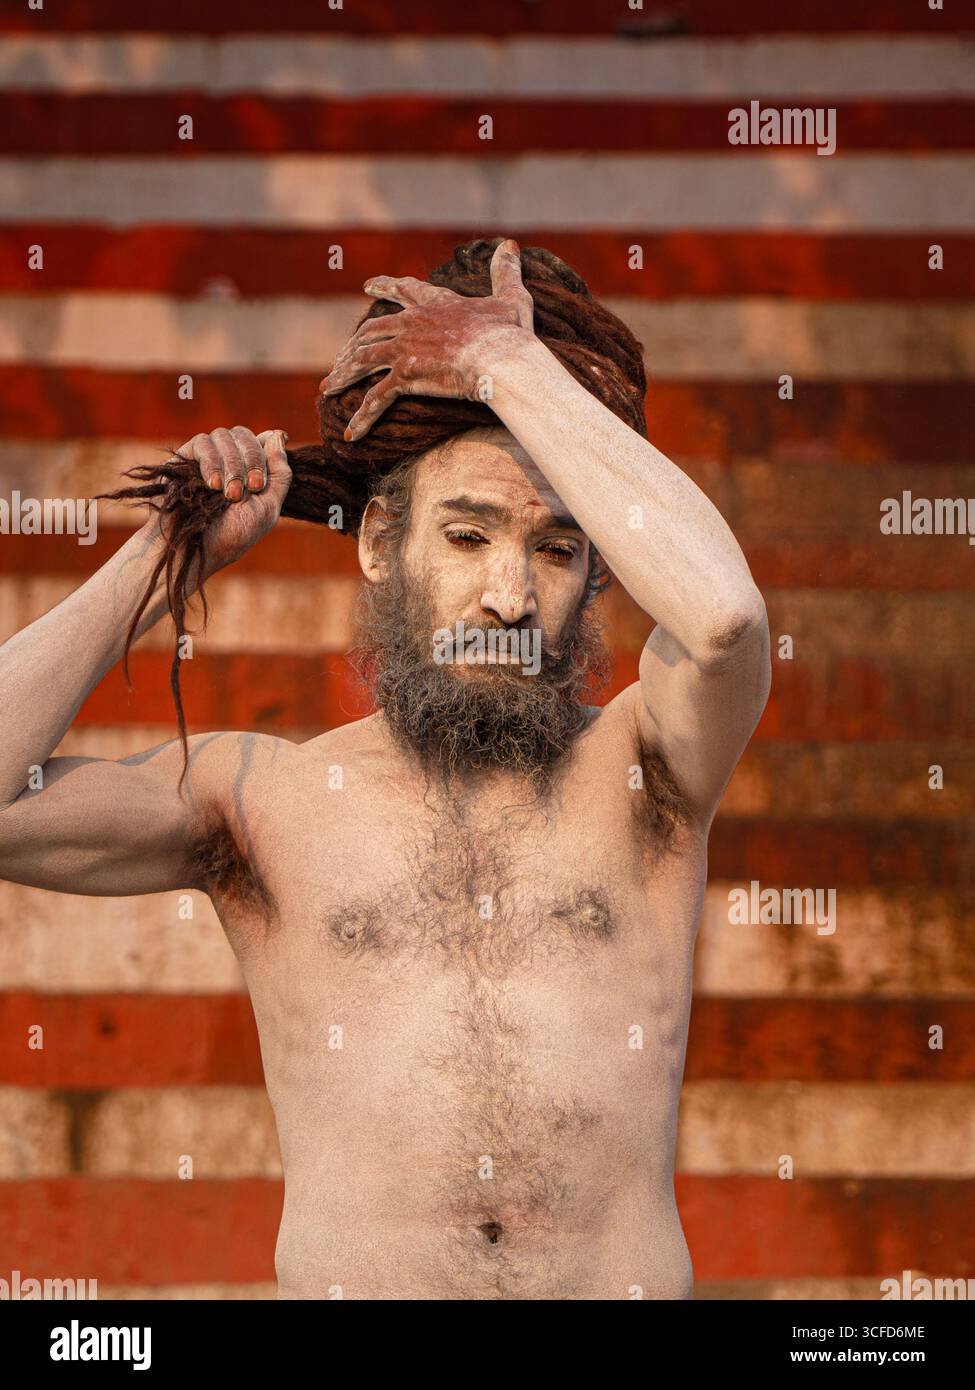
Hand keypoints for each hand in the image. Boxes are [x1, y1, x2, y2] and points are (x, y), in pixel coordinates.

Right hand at [149, 425, 291, 574]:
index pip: (262, 441)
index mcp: (249, 471)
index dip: (269, 444)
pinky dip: (211, 461)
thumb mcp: (267, 508)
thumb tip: (279, 436)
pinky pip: (202, 442)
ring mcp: (206, 458)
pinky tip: (213, 485)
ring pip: (224, 435)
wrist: (194, 549)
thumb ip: (279, 474)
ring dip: (232, 464)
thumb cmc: (231, 535)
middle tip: (252, 488)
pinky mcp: (184, 458)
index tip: (276, 452)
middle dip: (252, 459)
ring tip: (229, 494)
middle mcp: (228, 460)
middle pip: (244, 435)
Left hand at [319, 238, 534, 439]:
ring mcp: (405, 348)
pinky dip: (362, 417)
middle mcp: (413, 323)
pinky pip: (375, 399)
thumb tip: (509, 244)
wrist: (502, 359)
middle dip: (353, 344)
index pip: (406, 291)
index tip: (368, 285)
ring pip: (363, 360)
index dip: (385, 287)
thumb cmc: (509, 333)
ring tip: (329, 389)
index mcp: (436, 304)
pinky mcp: (404, 376)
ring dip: (344, 375)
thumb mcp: (511, 298)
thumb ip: (506, 272)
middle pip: (372, 330)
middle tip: (340, 357)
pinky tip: (351, 433)